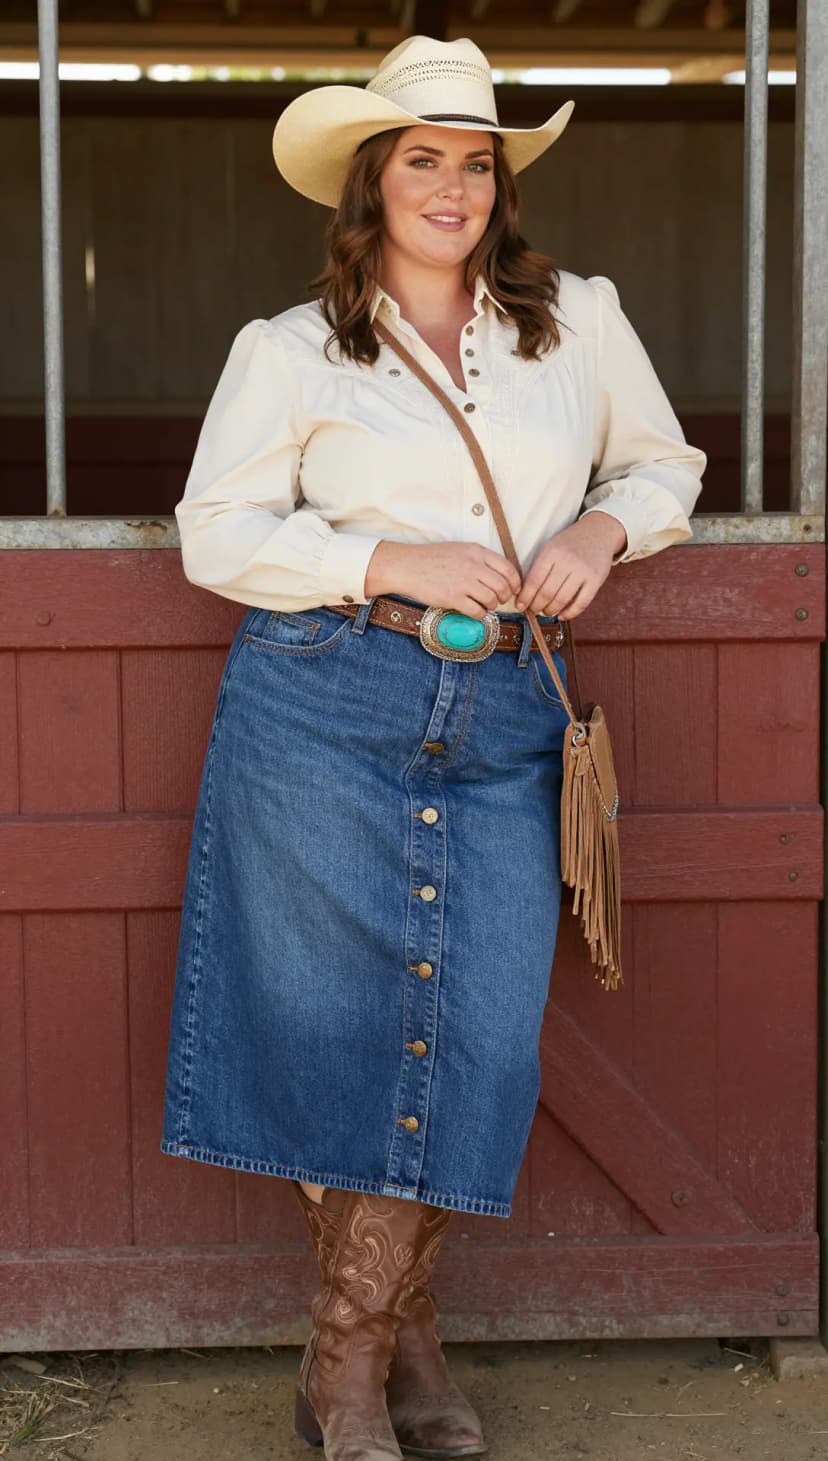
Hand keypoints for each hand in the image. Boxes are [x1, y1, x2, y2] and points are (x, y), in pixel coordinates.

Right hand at [364, 540, 521, 618]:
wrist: (407, 566)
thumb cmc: (431, 559)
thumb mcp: (459, 550)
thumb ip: (479, 559)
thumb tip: (498, 575)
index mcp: (477, 552)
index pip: (508, 568)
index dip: (515, 583)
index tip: (513, 590)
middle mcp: (473, 566)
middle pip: (503, 586)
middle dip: (504, 597)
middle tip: (498, 600)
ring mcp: (464, 582)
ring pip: (492, 600)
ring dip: (491, 606)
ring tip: (483, 605)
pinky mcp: (453, 598)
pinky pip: (477, 611)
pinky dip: (479, 614)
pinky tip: (473, 611)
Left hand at [514, 512, 626, 619]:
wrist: (598, 532)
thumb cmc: (570, 543)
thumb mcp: (550, 547)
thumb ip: (539, 568)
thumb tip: (525, 594)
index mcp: (551, 552)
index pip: (534, 580)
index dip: (525, 597)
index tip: (520, 606)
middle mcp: (567, 561)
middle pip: (547, 592)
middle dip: (537, 606)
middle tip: (533, 610)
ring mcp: (583, 571)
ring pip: (562, 599)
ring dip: (551, 610)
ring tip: (547, 611)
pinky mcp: (596, 580)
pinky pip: (581, 603)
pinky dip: (570, 613)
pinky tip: (562, 615)